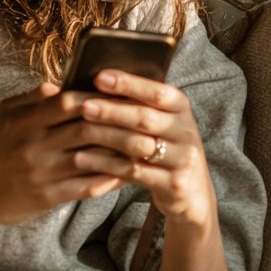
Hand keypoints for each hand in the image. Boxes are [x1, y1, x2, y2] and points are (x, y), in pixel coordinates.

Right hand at [0, 81, 167, 228]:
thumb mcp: (5, 114)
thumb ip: (33, 98)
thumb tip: (62, 84)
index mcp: (25, 120)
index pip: (69, 102)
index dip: (99, 96)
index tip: (123, 93)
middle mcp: (35, 145)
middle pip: (88, 130)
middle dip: (121, 125)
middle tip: (147, 120)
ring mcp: (43, 173)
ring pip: (92, 160)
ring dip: (122, 154)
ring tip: (146, 147)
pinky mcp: (48, 197)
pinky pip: (86, 187)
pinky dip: (109, 179)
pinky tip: (127, 173)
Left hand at [72, 69, 218, 231]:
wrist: (193, 193)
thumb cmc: (165, 147)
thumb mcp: (161, 122)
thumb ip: (136, 104)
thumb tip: (95, 81)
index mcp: (180, 108)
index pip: (157, 92)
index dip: (129, 84)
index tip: (100, 77)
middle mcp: (186, 131)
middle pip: (145, 118)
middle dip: (112, 111)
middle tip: (84, 106)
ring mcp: (182, 159)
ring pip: (138, 146)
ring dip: (106, 137)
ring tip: (78, 131)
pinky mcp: (173, 184)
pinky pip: (134, 171)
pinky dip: (106, 164)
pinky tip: (83, 159)